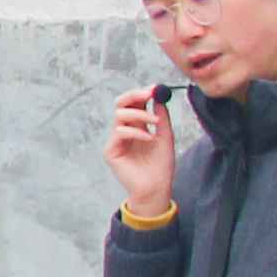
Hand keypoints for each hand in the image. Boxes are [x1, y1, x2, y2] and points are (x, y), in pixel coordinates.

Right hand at [105, 86, 178, 218]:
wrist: (157, 187)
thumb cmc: (161, 165)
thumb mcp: (165, 137)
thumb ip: (161, 118)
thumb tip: (158, 98)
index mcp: (136, 126)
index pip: (134, 104)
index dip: (142, 94)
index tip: (155, 88)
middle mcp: (124, 131)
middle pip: (121, 104)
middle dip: (134, 96)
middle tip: (148, 94)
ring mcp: (116, 140)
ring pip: (120, 115)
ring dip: (140, 115)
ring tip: (155, 124)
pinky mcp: (110, 151)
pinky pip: (119, 132)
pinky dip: (135, 132)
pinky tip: (148, 138)